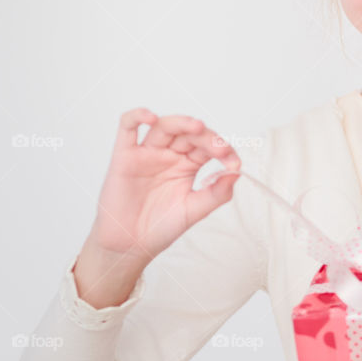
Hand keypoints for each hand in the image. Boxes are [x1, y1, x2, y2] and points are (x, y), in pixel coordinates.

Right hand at [89, 109, 242, 265]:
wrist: (130, 244)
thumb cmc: (160, 227)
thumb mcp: (194, 211)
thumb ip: (216, 194)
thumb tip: (237, 173)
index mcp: (187, 165)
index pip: (208, 147)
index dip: (223, 150)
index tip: (234, 164)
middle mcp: (168, 154)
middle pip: (189, 133)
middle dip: (207, 137)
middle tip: (220, 149)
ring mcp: (146, 153)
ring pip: (164, 126)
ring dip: (181, 122)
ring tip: (197, 127)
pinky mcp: (124, 155)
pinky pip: (127, 127)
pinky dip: (137, 116)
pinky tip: (151, 117)